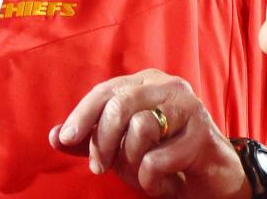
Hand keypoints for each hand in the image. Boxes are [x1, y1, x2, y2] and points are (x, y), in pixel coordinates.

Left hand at [48, 69, 247, 197]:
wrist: (212, 179)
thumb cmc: (163, 156)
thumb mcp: (121, 148)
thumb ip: (90, 140)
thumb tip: (54, 137)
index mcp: (145, 82)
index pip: (104, 91)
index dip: (81, 115)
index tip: (64, 138)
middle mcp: (168, 86)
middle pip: (120, 104)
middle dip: (103, 140)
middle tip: (99, 167)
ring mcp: (189, 107)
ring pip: (141, 127)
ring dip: (132, 161)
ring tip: (141, 174)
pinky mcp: (204, 135)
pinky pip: (160, 157)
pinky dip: (152, 177)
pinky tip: (161, 184)